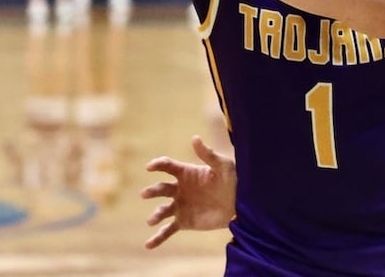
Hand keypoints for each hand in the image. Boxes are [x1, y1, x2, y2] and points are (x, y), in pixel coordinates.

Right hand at [141, 135, 236, 249]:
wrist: (240, 204)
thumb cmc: (233, 180)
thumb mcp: (222, 165)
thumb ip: (208, 154)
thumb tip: (194, 138)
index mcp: (187, 173)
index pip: (168, 167)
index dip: (158, 165)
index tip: (149, 167)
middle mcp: (180, 189)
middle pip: (161, 188)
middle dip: (152, 191)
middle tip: (145, 194)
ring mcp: (180, 206)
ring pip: (162, 210)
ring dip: (155, 215)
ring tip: (152, 220)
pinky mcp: (184, 222)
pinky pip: (167, 230)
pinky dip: (157, 238)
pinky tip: (148, 245)